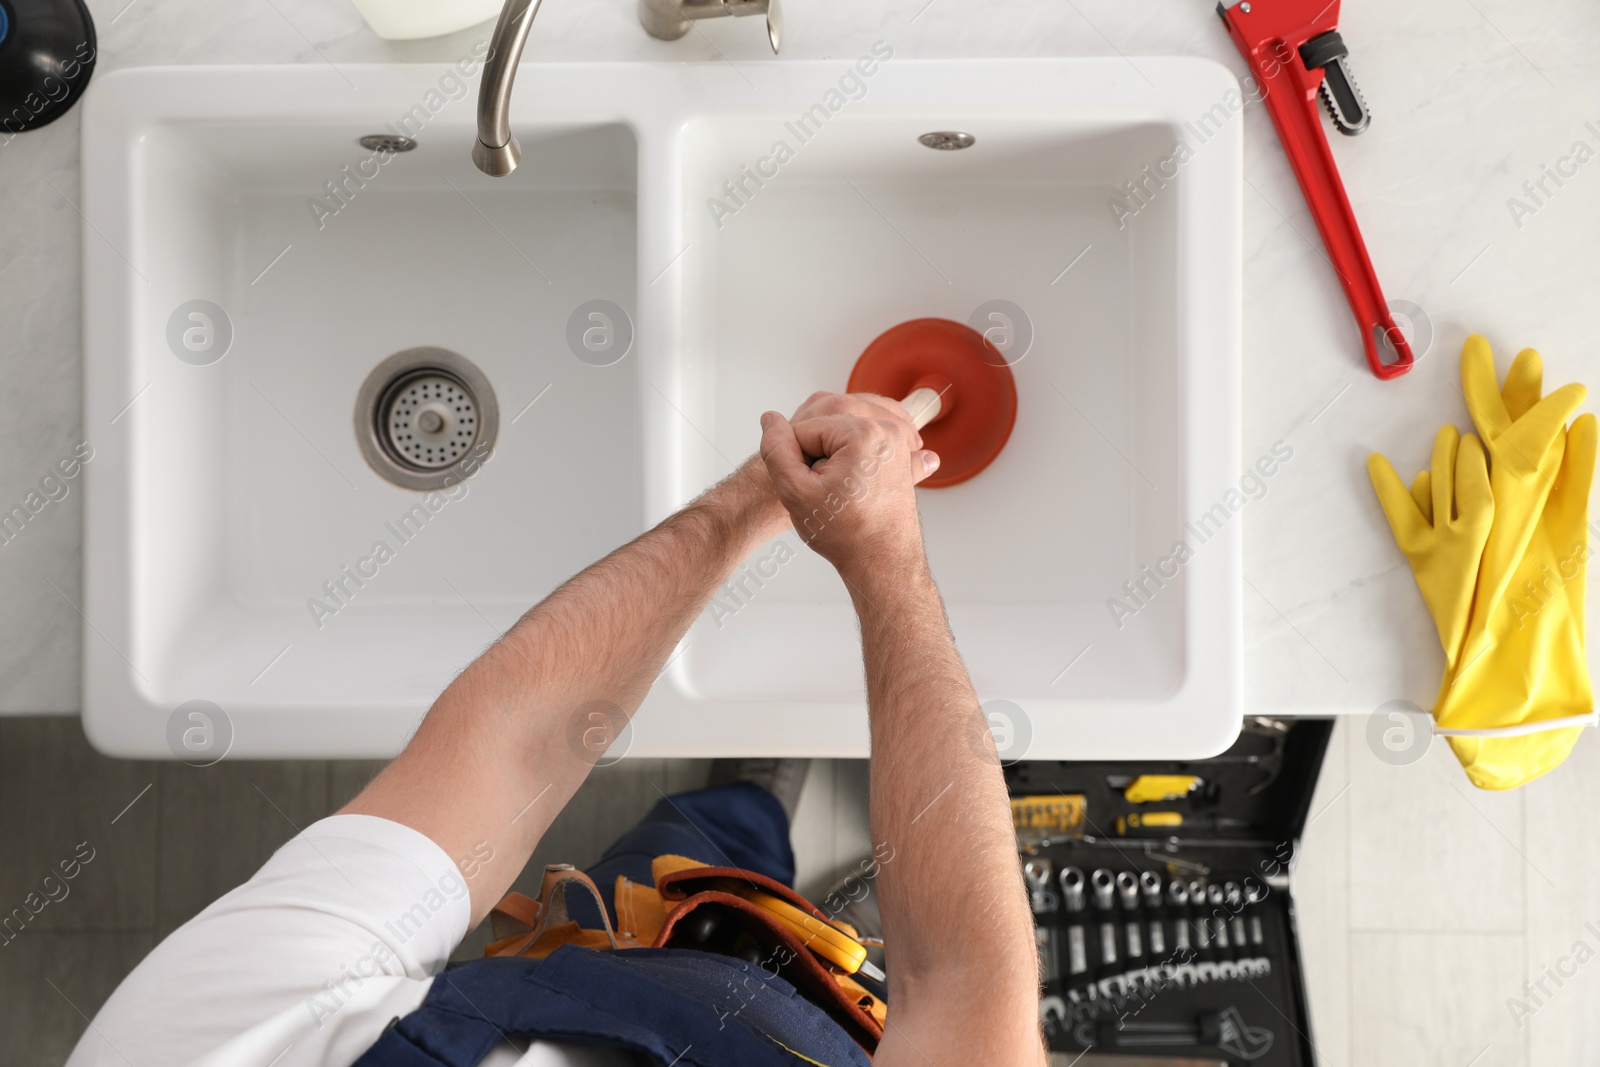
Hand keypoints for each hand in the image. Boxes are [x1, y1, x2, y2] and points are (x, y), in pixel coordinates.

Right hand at [758, 391, 939, 577]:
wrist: (882, 560)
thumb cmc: (847, 534)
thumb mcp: (797, 493)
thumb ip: (776, 450)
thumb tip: (770, 419)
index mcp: (863, 432)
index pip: (804, 430)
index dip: (797, 461)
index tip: (813, 488)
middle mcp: (886, 429)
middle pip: (825, 428)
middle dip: (816, 457)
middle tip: (828, 493)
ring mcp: (897, 439)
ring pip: (840, 435)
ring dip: (833, 458)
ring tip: (841, 491)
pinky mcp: (900, 451)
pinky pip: (860, 443)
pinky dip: (852, 459)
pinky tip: (854, 486)